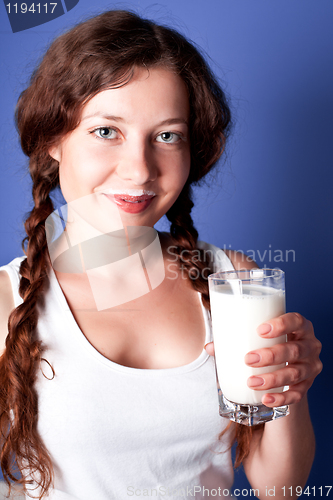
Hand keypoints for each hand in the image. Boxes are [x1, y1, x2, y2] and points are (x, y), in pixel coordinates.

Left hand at [205, 313, 321, 406]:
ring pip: (295, 373)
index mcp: (299, 327)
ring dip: (273, 378)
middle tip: (248, 359)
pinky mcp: (307, 386)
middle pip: (294, 349)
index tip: (260, 330)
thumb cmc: (269, 344)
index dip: (281, 324)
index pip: (296, 321)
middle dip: (271, 355)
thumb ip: (236, 340)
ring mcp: (311, 366)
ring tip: (251, 382)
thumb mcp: (259, 339)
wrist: (286, 367)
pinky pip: (298, 394)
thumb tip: (209, 347)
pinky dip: (281, 397)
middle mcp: (310, 345)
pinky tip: (266, 398)